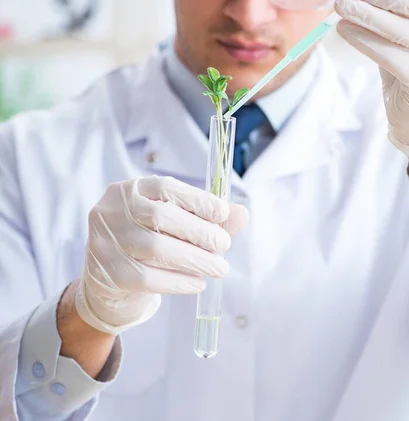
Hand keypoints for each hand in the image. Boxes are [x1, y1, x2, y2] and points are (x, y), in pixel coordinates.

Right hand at [76, 176, 247, 334]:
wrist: (108, 283)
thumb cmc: (148, 244)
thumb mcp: (174, 225)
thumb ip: (206, 218)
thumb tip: (242, 214)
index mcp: (131, 190)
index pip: (165, 187)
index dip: (197, 199)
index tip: (223, 213)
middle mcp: (113, 210)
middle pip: (160, 216)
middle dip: (199, 231)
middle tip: (224, 245)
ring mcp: (105, 241)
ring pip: (156, 248)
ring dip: (194, 259)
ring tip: (219, 268)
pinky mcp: (107, 272)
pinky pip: (147, 278)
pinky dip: (178, 281)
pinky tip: (198, 283)